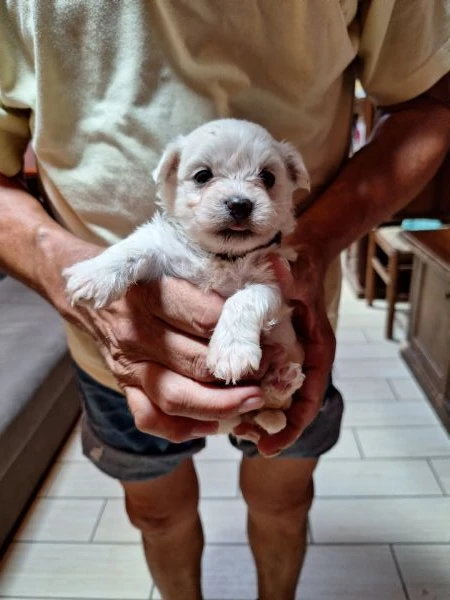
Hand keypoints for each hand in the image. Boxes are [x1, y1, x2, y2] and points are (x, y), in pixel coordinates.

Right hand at [45, 241, 266, 442]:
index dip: (243, 333)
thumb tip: (274, 275)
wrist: (94, 299)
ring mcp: (129, 365)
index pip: (207, 319)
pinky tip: (213, 423)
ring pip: (176, 396)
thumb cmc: (145, 278)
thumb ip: (213, 276)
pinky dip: (184, 428)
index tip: (271, 339)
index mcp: (151, 294)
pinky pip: (151, 418)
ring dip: (221, 405)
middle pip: (197, 362)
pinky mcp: (125, 387)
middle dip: (241, 374)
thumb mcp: (172, 261)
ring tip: (253, 402)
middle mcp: (137, 332)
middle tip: (271, 374)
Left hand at [234, 251, 335, 455]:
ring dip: (255, 412)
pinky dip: (245, 391)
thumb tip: (271, 290)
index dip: (291, 426)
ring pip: (272, 395)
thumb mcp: (292, 279)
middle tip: (242, 437)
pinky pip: (258, 378)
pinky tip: (223, 397)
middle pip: (290, 404)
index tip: (267, 446)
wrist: (294, 254)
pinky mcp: (267, 350)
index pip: (308, 398)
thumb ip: (283, 287)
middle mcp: (301, 359)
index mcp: (317, 350)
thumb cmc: (297, 268)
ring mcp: (284, 356)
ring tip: (231, 425)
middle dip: (269, 424)